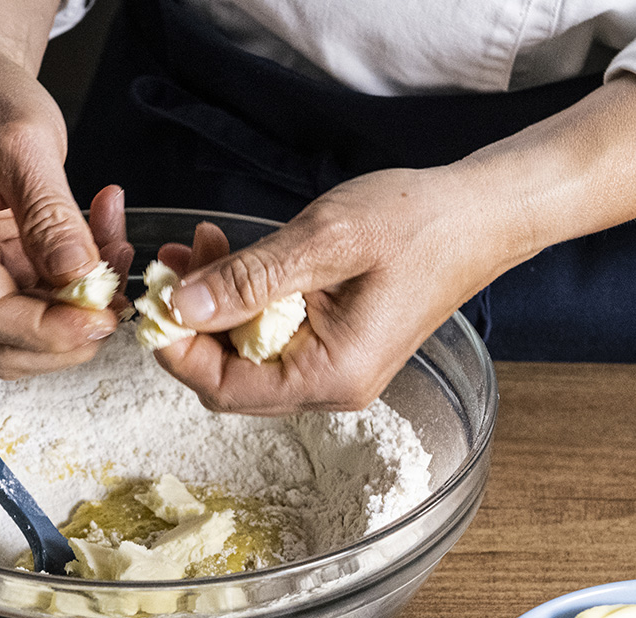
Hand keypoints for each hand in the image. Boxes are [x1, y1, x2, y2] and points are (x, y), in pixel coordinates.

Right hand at [0, 14, 130, 378]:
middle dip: (67, 336)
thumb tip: (77, 276)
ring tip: (115, 252)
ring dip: (81, 312)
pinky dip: (82, 286)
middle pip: (2, 345)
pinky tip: (104, 240)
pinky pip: (44, 304)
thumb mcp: (25, 140)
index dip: (49, 330)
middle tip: (118, 299)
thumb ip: (50, 213)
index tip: (103, 318)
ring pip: (27, 336)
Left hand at [154, 75, 635, 414]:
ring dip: (213, 301)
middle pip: (229, 375)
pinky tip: (228, 253)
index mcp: (331, 375)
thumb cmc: (420, 222)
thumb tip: (182, 305)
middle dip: (191, 321)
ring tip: (196, 246)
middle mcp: (331, 384)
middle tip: (169, 264)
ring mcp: (334, 364)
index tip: (151, 301)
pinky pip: (270, 329)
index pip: (225, 389)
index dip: (177, 350)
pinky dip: (243, 295)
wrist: (484, 211)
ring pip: (245, 349)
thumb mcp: (326, 241)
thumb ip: (252, 278)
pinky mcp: (335, 339)